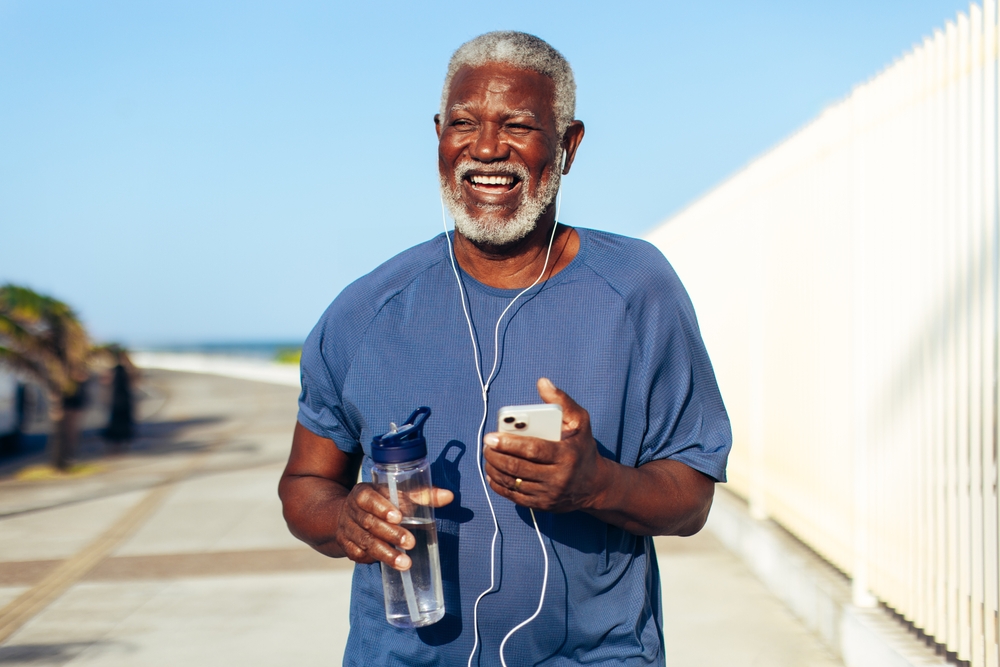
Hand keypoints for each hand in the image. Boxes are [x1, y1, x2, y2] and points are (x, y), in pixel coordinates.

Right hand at [335, 483, 453, 569]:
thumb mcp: (397, 494)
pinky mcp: (347, 548)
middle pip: (369, 523)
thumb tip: (448, 496)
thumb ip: (423, 495)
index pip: (368, 498)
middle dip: (391, 534)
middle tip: (410, 543)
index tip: (398, 516)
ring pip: (365, 543)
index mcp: (362, 493)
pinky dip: (374, 559)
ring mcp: (347, 530)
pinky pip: (360, 555)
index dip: (382, 508)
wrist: (346, 514)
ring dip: (386, 554)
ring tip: (405, 563)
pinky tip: (389, 564)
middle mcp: (352, 511)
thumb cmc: (382, 502)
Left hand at [483, 378, 606, 512]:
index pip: (533, 449)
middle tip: (486, 445)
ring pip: (513, 483)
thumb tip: (542, 382)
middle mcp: (558, 477)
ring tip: (487, 456)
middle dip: (496, 456)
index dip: (509, 443)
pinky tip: (492, 473)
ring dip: (494, 469)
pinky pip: (514, 497)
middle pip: (519, 467)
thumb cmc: (582, 448)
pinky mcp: (542, 506)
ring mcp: (549, 494)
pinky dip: (499, 485)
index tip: (491, 436)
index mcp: (566, 455)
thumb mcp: (580, 422)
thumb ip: (562, 401)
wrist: (595, 485)